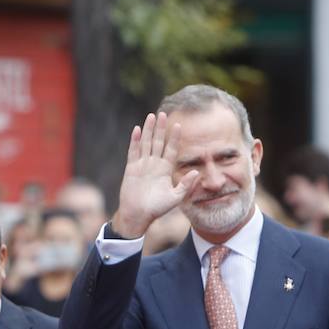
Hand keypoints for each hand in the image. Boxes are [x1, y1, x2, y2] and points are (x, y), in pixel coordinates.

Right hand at [112, 112, 200, 238]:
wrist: (139, 215)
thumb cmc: (157, 208)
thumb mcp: (175, 197)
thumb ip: (186, 185)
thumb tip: (197, 172)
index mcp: (165, 170)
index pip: (170, 149)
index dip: (174, 138)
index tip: (178, 125)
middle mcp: (154, 164)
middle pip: (158, 142)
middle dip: (161, 128)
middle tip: (164, 113)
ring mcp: (142, 165)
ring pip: (146, 143)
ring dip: (149, 130)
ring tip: (152, 116)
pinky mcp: (131, 168)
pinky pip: (134, 151)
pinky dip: (136, 141)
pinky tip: (138, 130)